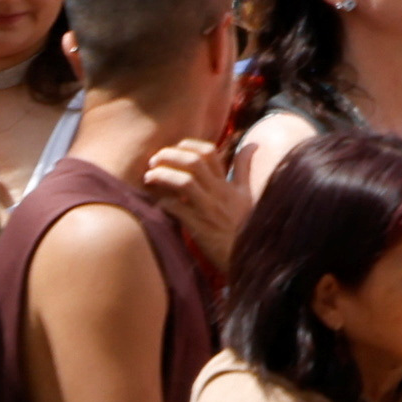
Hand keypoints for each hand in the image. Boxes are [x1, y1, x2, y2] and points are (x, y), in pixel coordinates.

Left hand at [142, 136, 249, 275]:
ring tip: (149, 177)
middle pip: (193, 162)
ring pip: (184, 182)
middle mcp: (219, 193)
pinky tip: (156, 203)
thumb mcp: (246, 194)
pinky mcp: (199, 227)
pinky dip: (162, 202)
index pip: (209, 152)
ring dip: (162, 175)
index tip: (175, 149)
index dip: (188, 145)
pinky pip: (176, 208)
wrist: (246, 257)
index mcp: (228, 184)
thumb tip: (251, 144)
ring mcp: (209, 210)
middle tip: (154, 159)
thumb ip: (243, 168)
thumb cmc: (245, 225)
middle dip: (169, 155)